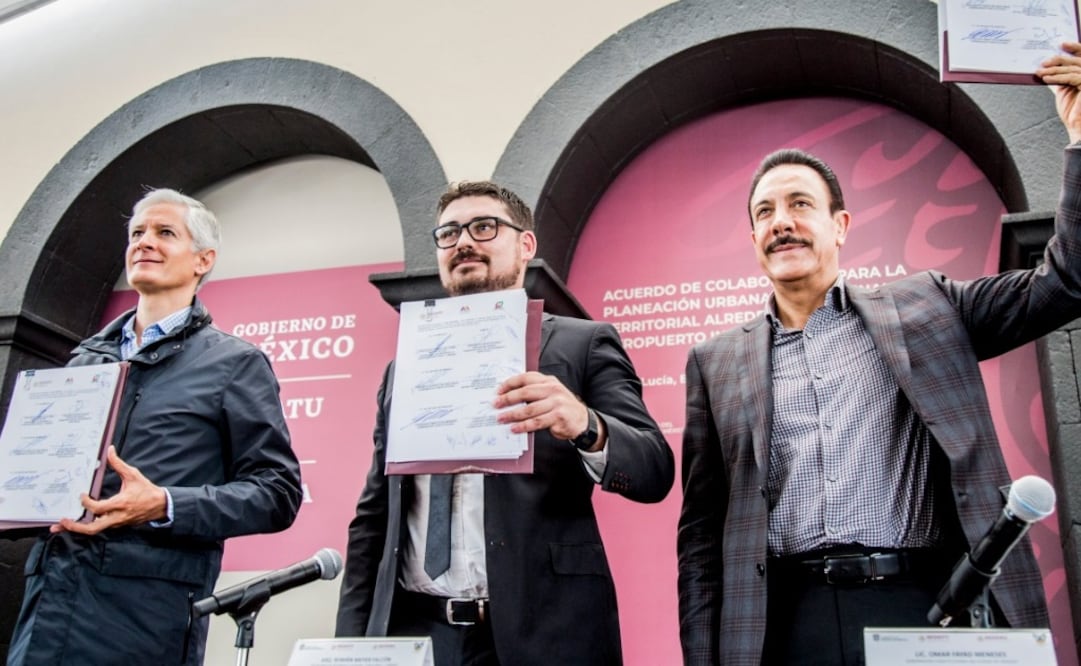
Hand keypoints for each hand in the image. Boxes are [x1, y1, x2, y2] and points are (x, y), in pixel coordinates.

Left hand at [51, 446, 167, 534]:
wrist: (160, 505)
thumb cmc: (147, 490)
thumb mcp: (133, 474)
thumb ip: (119, 464)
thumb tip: (110, 450)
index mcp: (120, 504)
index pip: (98, 508)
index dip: (86, 503)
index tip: (82, 495)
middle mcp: (117, 517)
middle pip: (93, 528)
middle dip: (75, 526)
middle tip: (61, 522)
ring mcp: (118, 523)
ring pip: (95, 530)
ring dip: (79, 528)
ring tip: (64, 525)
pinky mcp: (118, 525)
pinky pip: (101, 527)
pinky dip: (89, 524)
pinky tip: (80, 520)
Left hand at [493, 371, 591, 440]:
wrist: (582, 420)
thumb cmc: (561, 407)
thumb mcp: (550, 394)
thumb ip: (534, 392)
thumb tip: (509, 396)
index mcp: (548, 381)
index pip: (526, 378)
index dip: (510, 383)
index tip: (498, 390)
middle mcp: (553, 389)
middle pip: (525, 392)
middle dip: (508, 399)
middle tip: (496, 404)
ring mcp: (556, 403)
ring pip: (529, 409)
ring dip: (513, 414)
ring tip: (501, 418)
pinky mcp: (558, 417)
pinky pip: (536, 422)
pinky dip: (523, 426)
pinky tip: (514, 428)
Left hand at [1036, 41, 1080, 142]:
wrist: (1079, 128)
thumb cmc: (1074, 112)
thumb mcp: (1065, 90)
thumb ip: (1061, 78)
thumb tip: (1047, 71)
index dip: (1075, 47)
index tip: (1062, 44)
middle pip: (1075, 61)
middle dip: (1058, 60)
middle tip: (1043, 63)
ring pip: (1071, 69)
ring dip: (1053, 70)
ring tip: (1039, 72)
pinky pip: (1071, 78)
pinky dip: (1057, 77)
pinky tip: (1046, 79)